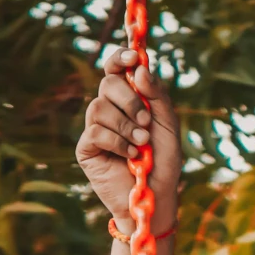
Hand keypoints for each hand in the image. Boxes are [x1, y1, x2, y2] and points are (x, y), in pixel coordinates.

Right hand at [76, 48, 180, 231]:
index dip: (121, 58)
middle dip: (129, 100)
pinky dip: (116, 142)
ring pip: (99, 107)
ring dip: (125, 125)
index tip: (133, 56)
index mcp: (128, 99)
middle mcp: (110, 110)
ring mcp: (96, 128)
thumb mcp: (168, 126)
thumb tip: (139, 68)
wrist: (155, 198)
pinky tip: (130, 156)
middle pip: (108, 83)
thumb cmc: (164, 163)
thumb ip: (158, 95)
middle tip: (146, 122)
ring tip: (141, 145)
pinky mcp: (87, 149)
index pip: (116, 69)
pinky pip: (95, 131)